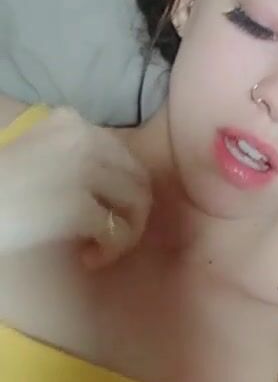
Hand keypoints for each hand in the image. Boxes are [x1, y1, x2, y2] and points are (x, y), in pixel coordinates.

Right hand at [0, 106, 151, 268]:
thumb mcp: (36, 154)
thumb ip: (74, 156)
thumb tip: (118, 185)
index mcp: (70, 122)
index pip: (124, 155)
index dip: (121, 190)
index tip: (102, 212)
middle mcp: (83, 138)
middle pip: (138, 178)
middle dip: (131, 213)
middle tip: (109, 238)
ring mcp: (82, 171)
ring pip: (136, 204)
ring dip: (125, 234)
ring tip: (99, 251)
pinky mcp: (77, 207)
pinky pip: (117, 232)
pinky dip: (110, 251)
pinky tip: (88, 259)